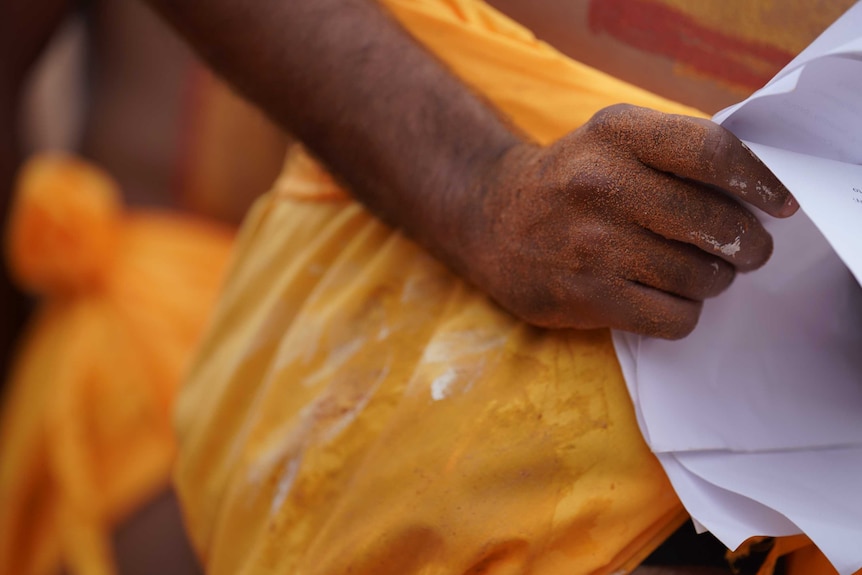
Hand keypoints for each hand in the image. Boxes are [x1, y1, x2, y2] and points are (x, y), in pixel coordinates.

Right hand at [454, 104, 796, 338]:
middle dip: (746, 245)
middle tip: (746, 251)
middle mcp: (601, 185)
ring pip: (700, 277)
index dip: (758, 181)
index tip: (778, 203)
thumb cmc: (569, 181)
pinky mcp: (586, 296)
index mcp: (616, 135)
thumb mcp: (612, 139)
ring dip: (712, 280)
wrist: (491, 220)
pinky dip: (683, 312)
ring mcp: (591, 245)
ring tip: (696, 272)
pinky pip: (673, 317)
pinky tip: (666, 296)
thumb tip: (756, 192)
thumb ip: (677, 150)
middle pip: (715, 224)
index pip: (711, 153)